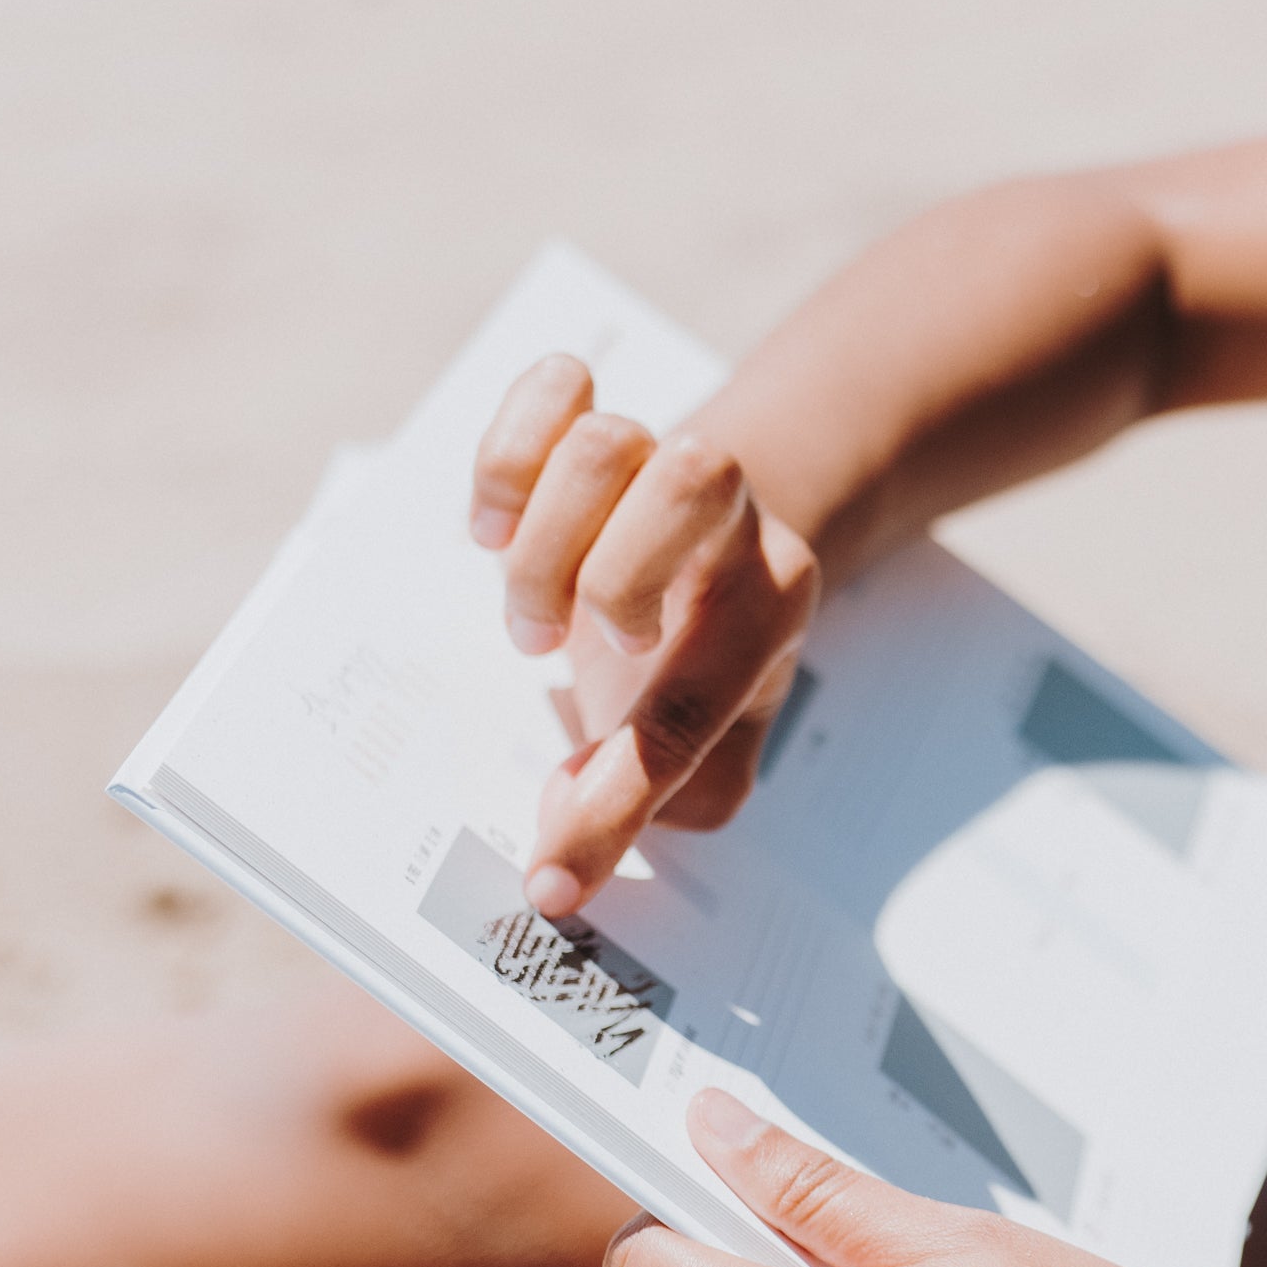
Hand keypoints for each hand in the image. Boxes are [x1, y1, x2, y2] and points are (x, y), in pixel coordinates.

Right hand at [472, 354, 822, 917]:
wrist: (716, 540)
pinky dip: (510, 454)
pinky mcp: (589, 420)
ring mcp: (658, 457)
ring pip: (610, 440)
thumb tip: (565, 842)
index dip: (612, 806)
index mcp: (769, 609)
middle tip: (567, 654)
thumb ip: (659, 801)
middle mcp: (729, 521)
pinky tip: (496, 526)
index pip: (696, 703)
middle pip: (692, 479)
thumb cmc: (696, 654)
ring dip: (544, 539)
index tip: (552, 881)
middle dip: (608, 575)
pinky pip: (555, 385)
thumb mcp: (712, 740)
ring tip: (531, 618)